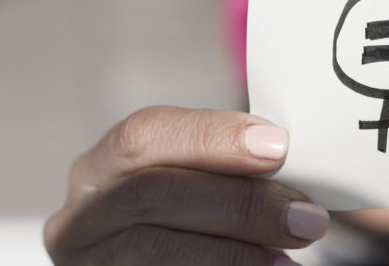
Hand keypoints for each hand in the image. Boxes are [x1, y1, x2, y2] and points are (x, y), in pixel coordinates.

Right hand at [44, 106, 327, 264]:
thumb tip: (286, 153)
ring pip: (155, 250)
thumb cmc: (196, 211)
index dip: (211, 137)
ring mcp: (91, 263)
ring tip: (290, 260)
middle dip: (238, 204)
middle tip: (306, 218)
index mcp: (102, 166)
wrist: (174, 252)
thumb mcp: (197, 180)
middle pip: (152, 194)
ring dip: (234, 254)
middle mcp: (82, 216)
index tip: (277, 146)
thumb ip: (228, 165)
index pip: (145, 135)